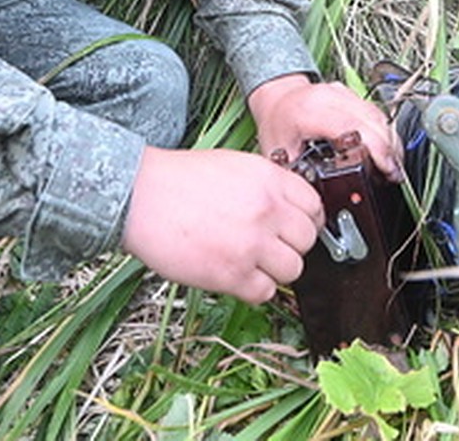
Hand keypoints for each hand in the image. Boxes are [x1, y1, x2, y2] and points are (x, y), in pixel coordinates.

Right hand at [121, 145, 324, 302]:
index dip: (308, 219)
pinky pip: (264, 292)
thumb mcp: (236, 165)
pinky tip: (236, 275)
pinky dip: (254, 288)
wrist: (143, 196)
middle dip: (292, 246)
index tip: (297, 227)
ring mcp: (251, 243)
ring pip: (292, 270)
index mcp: (269, 179)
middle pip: (307, 240)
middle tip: (272, 246)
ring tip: (252, 262)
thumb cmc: (181, 179)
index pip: (314, 205)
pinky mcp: (231, 274)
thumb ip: (268, 185)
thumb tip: (291, 210)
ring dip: (275, 270)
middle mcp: (267, 209)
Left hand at [247, 74, 403, 182]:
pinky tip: (386, 148)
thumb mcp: (280, 154)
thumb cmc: (277, 123)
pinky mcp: (351, 94)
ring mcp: (342, 93)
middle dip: (388, 150)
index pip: (352, 127)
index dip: (374, 148)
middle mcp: (329, 97)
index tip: (386, 169)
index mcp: (309, 112)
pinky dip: (384, 131)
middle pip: (372, 121)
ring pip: (378, 115)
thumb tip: (316, 201)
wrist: (277, 98)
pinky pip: (375, 111)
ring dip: (390, 141)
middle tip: (393, 174)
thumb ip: (300, 176)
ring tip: (392, 165)